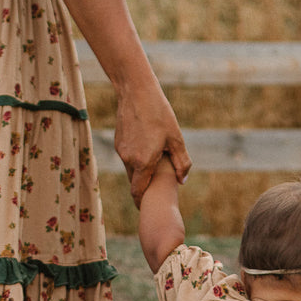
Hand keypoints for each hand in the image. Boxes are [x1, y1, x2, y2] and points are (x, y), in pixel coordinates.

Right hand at [115, 84, 190, 206]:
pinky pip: (127, 157)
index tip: (146, 209)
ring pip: (131, 169)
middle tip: (156, 188)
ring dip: (141, 171)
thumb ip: (181, 163)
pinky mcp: (118, 143)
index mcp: (143, 162)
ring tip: (155, 161)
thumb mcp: (176, 138)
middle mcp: (129, 160)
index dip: (142, 202)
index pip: (139, 192)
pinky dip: (136, 158)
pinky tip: (146, 145)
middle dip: (144, 187)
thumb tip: (182, 181)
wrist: (136, 92)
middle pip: (135, 182)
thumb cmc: (160, 114)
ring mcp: (121, 151)